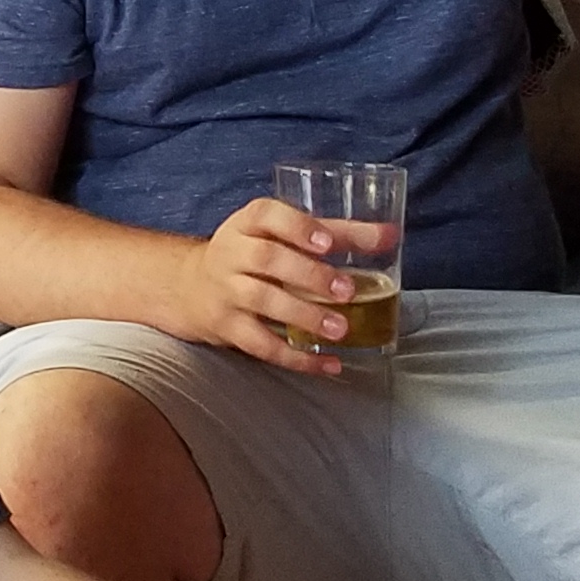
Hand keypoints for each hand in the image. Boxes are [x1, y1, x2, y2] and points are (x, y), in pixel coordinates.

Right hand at [164, 199, 373, 372]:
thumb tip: (390, 235)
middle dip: (309, 275)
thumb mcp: (276, 234)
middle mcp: (231, 253)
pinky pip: (260, 344)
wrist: (188, 288)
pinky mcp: (228, 327)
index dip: (297, 227)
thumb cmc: (249, 254)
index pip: (267, 215)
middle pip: (267, 259)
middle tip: (347, 289)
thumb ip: (331, 233)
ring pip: (262, 301)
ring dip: (304, 314)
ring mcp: (226, 291)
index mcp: (246, 224)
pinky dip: (295, 358)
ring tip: (341, 328)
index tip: (328, 242)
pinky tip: (328, 364)